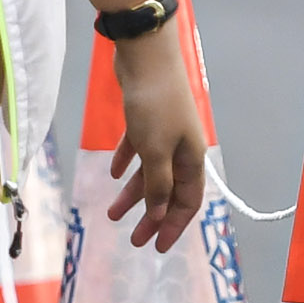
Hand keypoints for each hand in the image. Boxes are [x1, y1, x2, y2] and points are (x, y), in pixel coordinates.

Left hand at [104, 30, 207, 249]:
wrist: (146, 55)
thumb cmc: (154, 105)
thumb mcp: (155, 151)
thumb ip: (158, 185)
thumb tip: (159, 215)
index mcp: (191, 159)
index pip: (187, 203)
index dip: (173, 227)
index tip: (155, 247)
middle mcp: (181, 148)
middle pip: (168, 191)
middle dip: (152, 216)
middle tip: (133, 239)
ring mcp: (164, 132)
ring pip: (151, 172)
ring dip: (133, 193)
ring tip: (112, 213)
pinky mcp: (146, 118)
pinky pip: (138, 148)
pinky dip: (127, 161)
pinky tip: (112, 172)